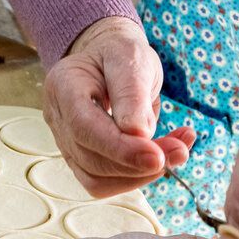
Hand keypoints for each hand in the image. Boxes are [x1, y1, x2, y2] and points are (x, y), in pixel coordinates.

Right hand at [43, 17, 194, 196]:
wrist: (111, 61)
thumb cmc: (120, 55)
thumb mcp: (131, 59)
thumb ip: (132, 94)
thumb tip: (138, 135)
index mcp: (64, 86)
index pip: (85, 128)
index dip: (120, 148)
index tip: (157, 157)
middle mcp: (58, 118)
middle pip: (92, 158)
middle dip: (138, 163)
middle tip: (180, 150)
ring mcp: (66, 143)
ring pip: (98, 179)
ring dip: (140, 174)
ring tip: (177, 150)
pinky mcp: (82, 160)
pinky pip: (105, 183)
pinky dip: (137, 177)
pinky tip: (162, 157)